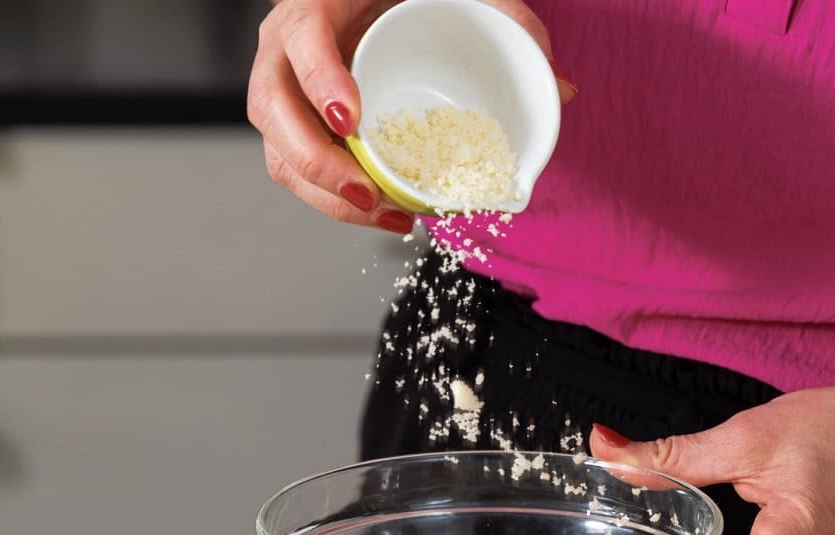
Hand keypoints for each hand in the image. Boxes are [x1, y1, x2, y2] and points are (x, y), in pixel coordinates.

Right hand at [246, 0, 576, 232]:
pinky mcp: (298, 127)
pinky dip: (334, 201)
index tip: (350, 120)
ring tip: (383, 214)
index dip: (317, 80)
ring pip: (280, 152)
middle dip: (316, 162)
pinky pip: (299, 171)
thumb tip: (562, 88)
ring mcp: (287, 91)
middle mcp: (286, 50)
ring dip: (325, 195)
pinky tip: (382, 213)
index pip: (299, 38)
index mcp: (315, 5)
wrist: (381, 4)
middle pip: (272, 110)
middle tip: (367, 192)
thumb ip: (512, 22)